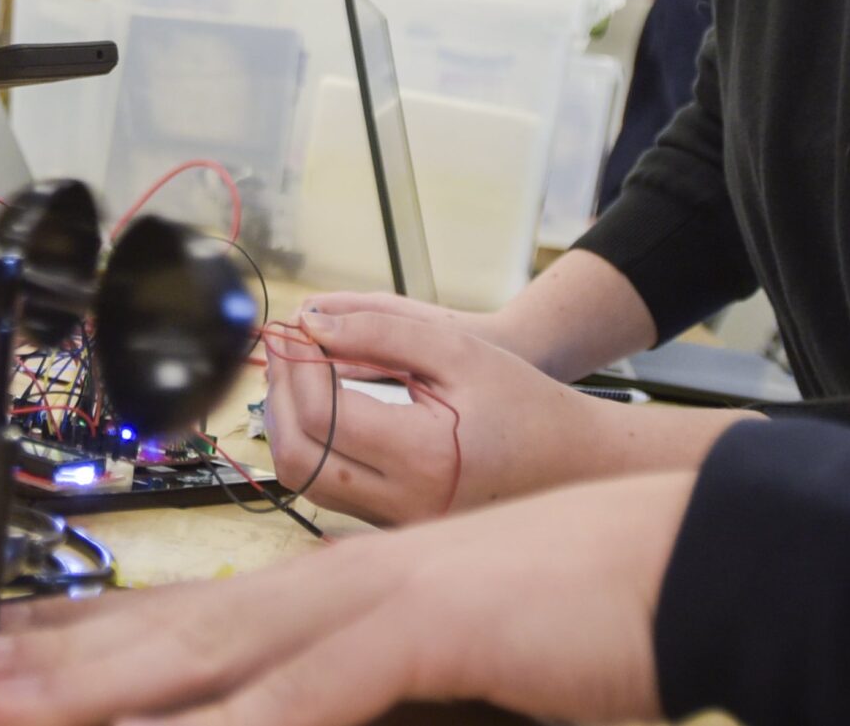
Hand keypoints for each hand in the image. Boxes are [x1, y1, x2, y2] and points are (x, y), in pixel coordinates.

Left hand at [0, 468, 693, 724]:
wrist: (690, 558)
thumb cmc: (583, 615)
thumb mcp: (454, 661)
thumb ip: (371, 687)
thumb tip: (315, 705)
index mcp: (338, 588)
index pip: (190, 614)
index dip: (89, 636)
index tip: (8, 652)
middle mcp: (334, 584)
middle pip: (170, 627)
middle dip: (56, 655)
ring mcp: (372, 601)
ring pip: (209, 656)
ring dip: (101, 689)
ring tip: (8, 708)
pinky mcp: (422, 629)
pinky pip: (307, 695)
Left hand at [264, 299, 616, 525]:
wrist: (572, 460)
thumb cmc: (523, 401)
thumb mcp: (457, 349)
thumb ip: (378, 331)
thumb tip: (308, 323)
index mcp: (424, 458)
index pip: (324, 414)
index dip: (298, 366)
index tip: (297, 330)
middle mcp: (405, 503)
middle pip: (298, 456)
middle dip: (278, 395)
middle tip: (284, 349)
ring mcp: (398, 524)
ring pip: (305, 479)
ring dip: (286, 422)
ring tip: (295, 371)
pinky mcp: (395, 527)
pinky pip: (329, 491)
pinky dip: (310, 445)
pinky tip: (318, 405)